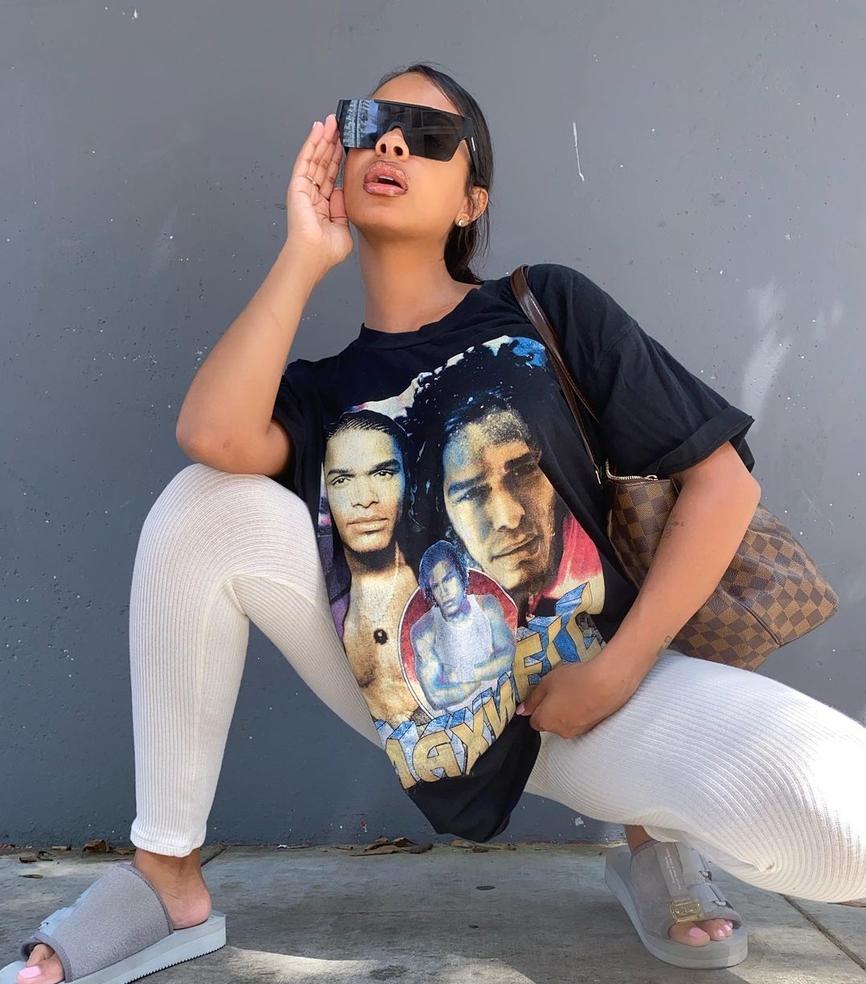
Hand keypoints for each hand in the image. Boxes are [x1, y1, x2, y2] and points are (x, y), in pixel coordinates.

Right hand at [285, 113, 352, 272]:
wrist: (313, 255)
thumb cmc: (326, 250)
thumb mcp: (343, 226)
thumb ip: (343, 207)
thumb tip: (341, 189)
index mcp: (323, 205)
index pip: (331, 176)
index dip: (338, 159)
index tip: (345, 144)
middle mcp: (312, 195)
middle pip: (323, 163)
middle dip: (331, 143)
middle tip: (339, 125)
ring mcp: (304, 189)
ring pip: (315, 157)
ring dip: (323, 138)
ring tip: (331, 121)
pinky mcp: (297, 186)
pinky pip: (305, 160)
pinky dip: (311, 143)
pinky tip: (318, 129)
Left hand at [515, 649, 641, 737]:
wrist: (607, 684)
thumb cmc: (575, 681)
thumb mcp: (547, 682)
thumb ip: (533, 698)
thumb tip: (522, 710)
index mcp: (545, 721)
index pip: (533, 720)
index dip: (537, 706)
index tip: (542, 695)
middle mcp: (560, 731)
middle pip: (550, 722)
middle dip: (552, 709)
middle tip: (559, 690)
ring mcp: (577, 731)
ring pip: (566, 722)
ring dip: (567, 710)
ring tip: (575, 690)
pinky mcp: (592, 727)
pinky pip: (580, 720)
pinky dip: (580, 711)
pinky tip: (586, 695)